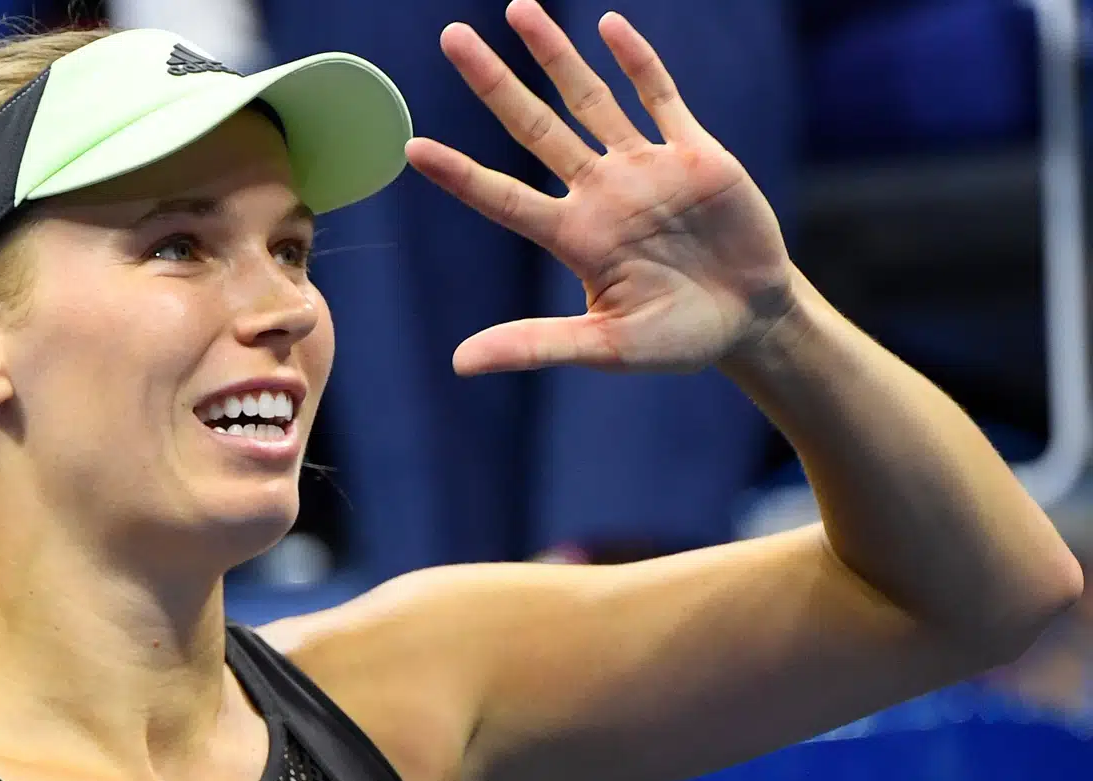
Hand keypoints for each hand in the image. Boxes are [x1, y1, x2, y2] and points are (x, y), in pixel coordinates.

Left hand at [406, 0, 793, 375]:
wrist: (750, 321)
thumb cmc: (677, 340)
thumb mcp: (606, 348)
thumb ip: (538, 345)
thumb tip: (462, 364)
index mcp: (575, 239)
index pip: (503, 198)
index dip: (460, 174)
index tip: (412, 147)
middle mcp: (600, 194)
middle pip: (534, 127)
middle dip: (494, 83)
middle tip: (451, 36)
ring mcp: (645, 168)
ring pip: (590, 100)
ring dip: (555, 56)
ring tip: (516, 8)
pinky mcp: (695, 154)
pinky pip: (661, 98)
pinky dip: (637, 63)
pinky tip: (608, 26)